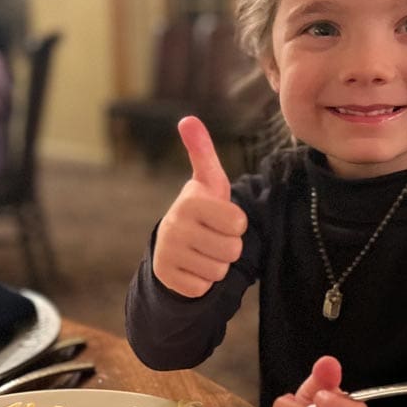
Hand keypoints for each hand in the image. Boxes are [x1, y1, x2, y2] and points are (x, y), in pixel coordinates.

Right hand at [151, 116, 247, 297]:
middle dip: (228, 247)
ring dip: (216, 265)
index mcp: (189, 202)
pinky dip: (203, 281)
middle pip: (231, 250)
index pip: (238, 223)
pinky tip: (192, 267)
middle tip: (212, 237)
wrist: (171, 246)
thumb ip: (202, 151)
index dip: (236, 224)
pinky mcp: (168, 278)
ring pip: (219, 271)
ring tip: (203, 251)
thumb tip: (188, 119)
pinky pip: (204, 288)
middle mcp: (174, 226)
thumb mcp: (206, 182)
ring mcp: (168, 253)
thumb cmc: (201, 211)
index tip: (221, 218)